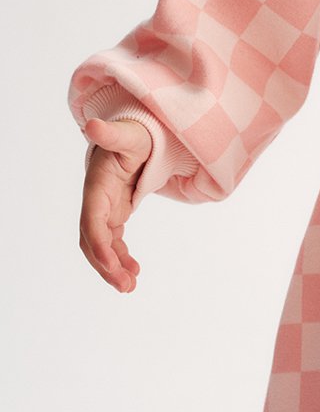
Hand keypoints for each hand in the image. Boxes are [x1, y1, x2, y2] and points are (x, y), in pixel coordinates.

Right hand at [79, 117, 152, 292]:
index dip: (100, 245)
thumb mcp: (128, 134)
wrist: (135, 136)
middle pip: (93, 241)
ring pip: (101, 246)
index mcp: (97, 186)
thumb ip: (112, 133)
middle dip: (105, 265)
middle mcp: (95, 202)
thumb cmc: (133, 134)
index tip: (112, 265)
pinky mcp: (114, 214)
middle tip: (126, 286)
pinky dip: (120, 257)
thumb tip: (93, 125)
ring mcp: (103, 210)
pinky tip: (133, 271)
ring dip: (112, 267)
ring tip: (130, 285)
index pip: (92, 222)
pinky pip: (112, 242)